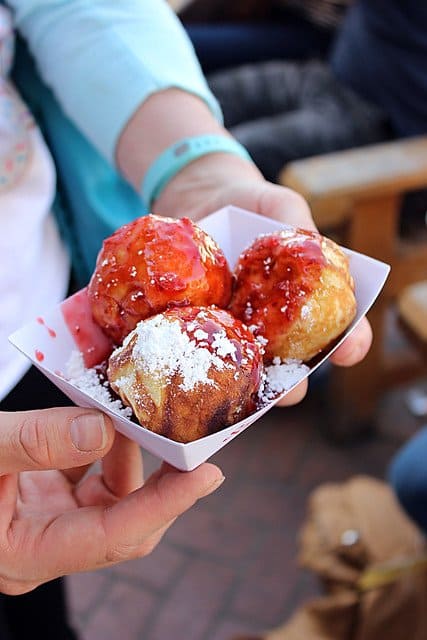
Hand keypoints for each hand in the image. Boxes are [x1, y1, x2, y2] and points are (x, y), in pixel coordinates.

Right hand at [0, 407, 223, 594]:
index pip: (116, 536)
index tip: (209, 474)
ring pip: (112, 500)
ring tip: (141, 417)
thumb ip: (32, 442)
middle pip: (125, 524)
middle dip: (162, 483)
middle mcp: (43, 546)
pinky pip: (91, 479)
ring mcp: (45, 524)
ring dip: (133, 458)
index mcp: (26, 553)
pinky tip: (108, 421)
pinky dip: (106, 450)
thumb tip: (102, 429)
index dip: (167, 505)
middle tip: (193, 440)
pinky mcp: (44, 499)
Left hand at [153, 152, 372, 406]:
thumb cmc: (250, 203)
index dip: (349, 342)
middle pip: (289, 364)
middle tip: (289, 390)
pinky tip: (186, 362)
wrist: (199, 200)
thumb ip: (294, 221)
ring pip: (243, 368)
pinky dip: (193, 358)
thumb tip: (311, 240)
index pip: (336, 327)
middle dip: (292, 384)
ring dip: (243, 385)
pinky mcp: (198, 328)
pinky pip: (196, 346)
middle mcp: (273, 323)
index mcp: (304, 299)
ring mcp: (234, 329)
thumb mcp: (276, 203)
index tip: (350, 351)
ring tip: (239, 391)